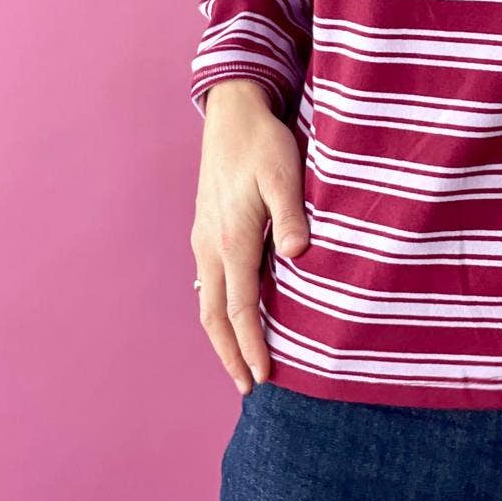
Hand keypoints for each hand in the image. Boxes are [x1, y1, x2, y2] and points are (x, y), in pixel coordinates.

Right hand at [190, 79, 309, 394]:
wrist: (232, 112)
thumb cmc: (264, 141)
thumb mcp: (285, 172)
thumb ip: (292, 214)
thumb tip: (297, 256)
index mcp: (232, 240)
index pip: (240, 308)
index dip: (252, 345)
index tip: (264, 378)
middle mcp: (210, 246)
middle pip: (214, 316)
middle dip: (230, 354)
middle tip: (247, 388)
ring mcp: (204, 237)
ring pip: (207, 300)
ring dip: (222, 334)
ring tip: (238, 361)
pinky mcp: (206, 228)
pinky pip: (208, 281)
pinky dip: (218, 308)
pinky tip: (229, 312)